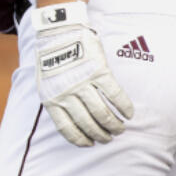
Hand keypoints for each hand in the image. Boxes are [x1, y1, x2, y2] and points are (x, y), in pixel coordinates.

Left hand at [32, 0, 133, 145]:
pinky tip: (129, 114)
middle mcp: (66, 93)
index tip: (90, 143)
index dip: (80, 139)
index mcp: (50, 98)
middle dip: (101, 134)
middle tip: (109, 137)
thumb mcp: (45, 82)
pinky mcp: (98, 71)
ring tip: (120, 129)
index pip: (66, 128)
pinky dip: (124, 107)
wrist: (57, 31)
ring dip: (114, 125)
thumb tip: (73, 121)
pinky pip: (115, 95)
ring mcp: (82, 82)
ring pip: (102, 113)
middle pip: (87, 123)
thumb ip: (57, 100)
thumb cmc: (52, 58)